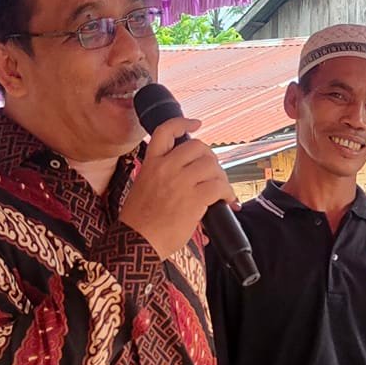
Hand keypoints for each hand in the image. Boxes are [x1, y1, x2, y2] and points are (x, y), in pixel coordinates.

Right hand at [120, 117, 234, 257]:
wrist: (137, 242)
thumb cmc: (139, 222)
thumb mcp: (143, 188)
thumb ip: (162, 177)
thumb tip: (188, 180)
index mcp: (151, 163)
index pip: (166, 131)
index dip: (183, 122)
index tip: (196, 123)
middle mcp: (166, 167)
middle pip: (198, 147)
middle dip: (210, 158)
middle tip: (213, 174)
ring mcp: (180, 182)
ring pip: (212, 165)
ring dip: (221, 178)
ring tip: (221, 191)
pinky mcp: (194, 199)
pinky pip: (220, 187)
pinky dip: (228, 193)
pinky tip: (228, 201)